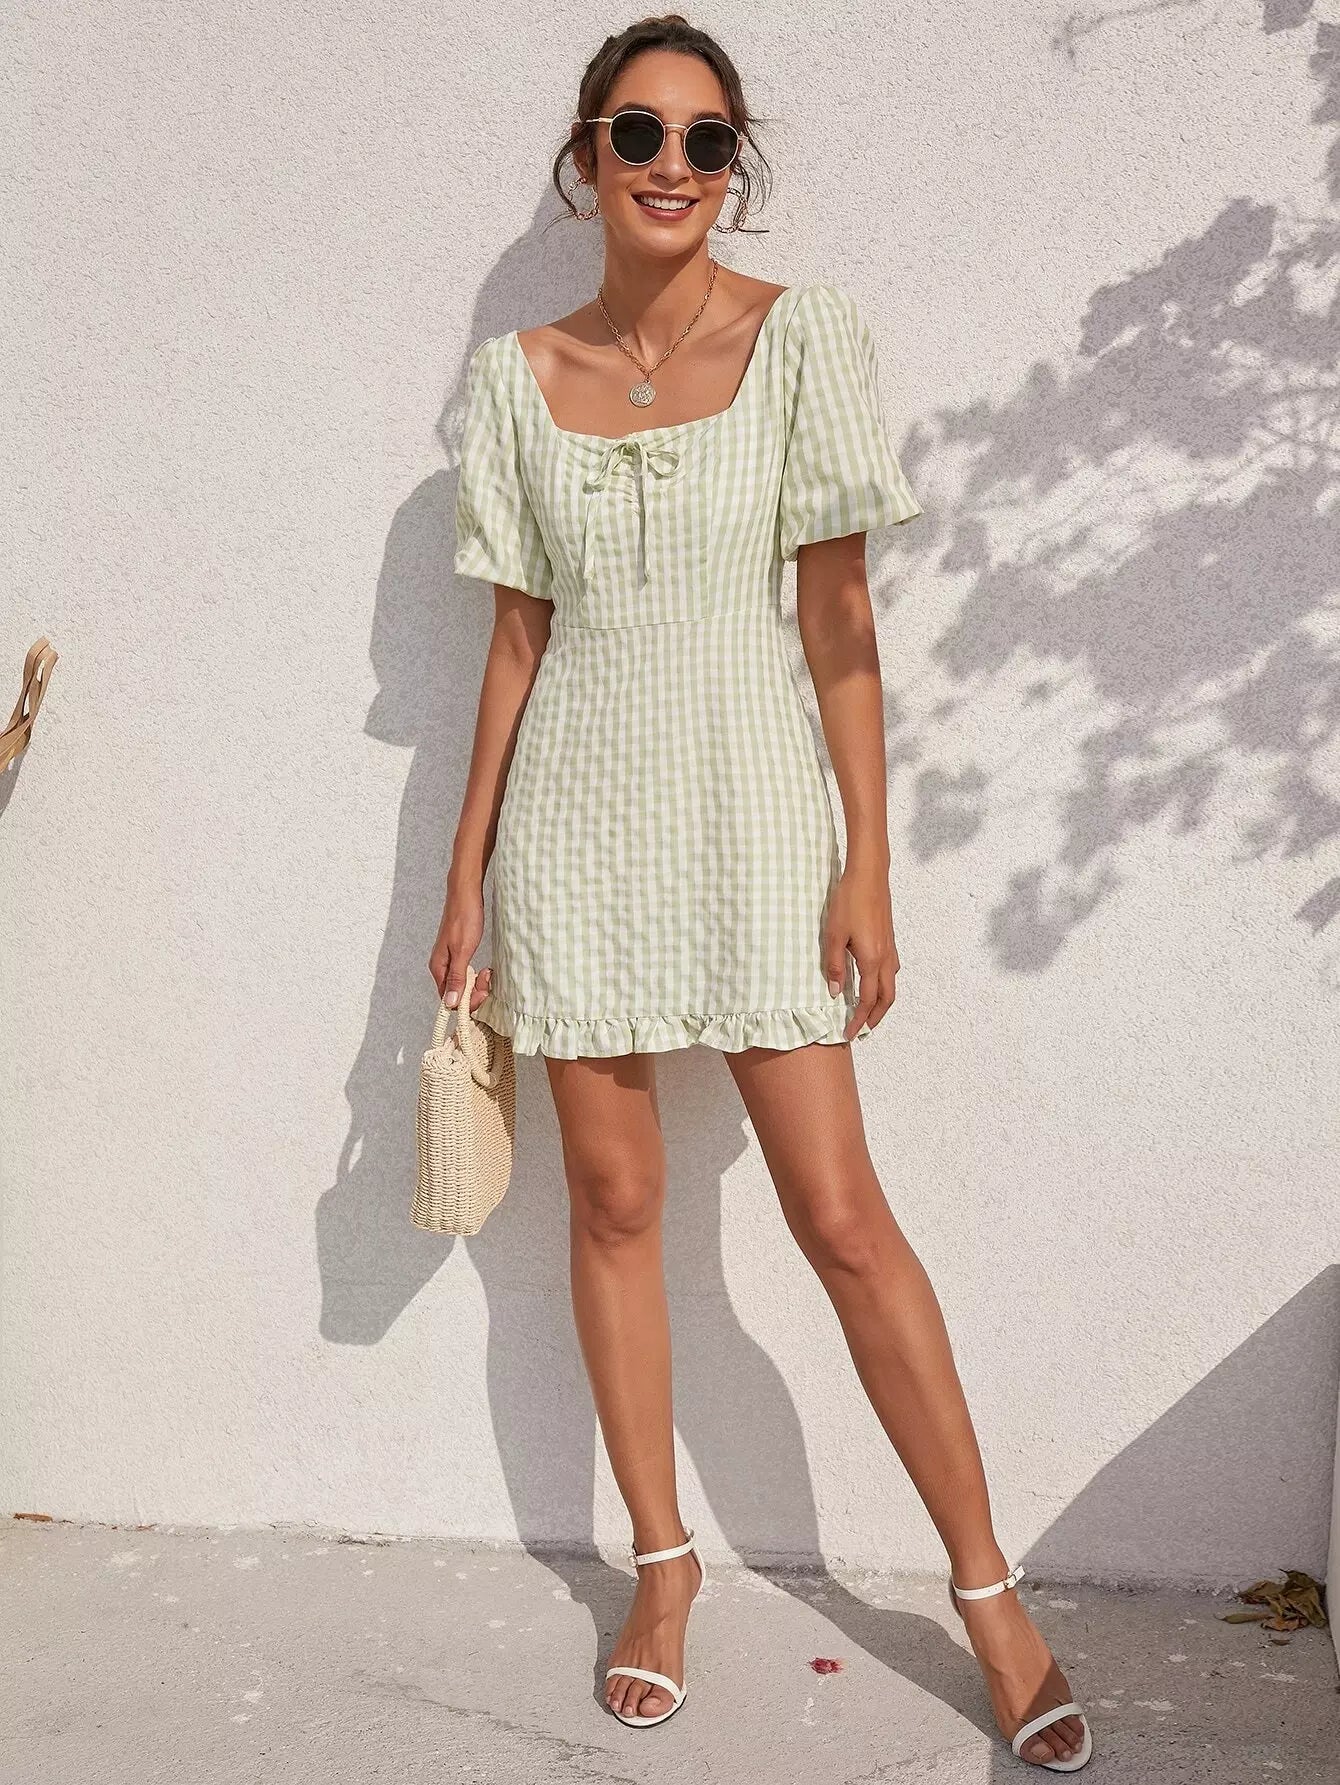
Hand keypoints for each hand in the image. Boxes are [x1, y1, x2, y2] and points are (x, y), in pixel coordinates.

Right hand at [428, 880, 493, 1014]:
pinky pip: (466, 975)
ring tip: (488, 973)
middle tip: (487, 979)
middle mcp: (442, 968)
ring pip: (463, 985)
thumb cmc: (464, 918)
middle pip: (456, 995)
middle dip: (474, 993)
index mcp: (439, 968)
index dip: (467, 1001)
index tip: (482, 991)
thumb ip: (457, 977)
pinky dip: (477, 976)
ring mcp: (450, 962)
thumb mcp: (463, 950)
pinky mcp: (458, 955)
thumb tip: (450, 1002)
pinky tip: (485, 971)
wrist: (466, 894)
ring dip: (477, 985)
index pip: (449, 1000)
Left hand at [822, 861, 899, 1041]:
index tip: (848, 1033)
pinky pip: (892, 970)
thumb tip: (837, 993)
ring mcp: (890, 948)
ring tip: (869, 1010)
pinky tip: (875, 980)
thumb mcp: (834, 935)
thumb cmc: (849, 902)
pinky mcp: (890, 939)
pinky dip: (885, 984)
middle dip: (876, 1017)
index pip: (868, 1000)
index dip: (858, 1020)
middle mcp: (885, 958)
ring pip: (892, 984)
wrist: (869, 875)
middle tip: (862, 1029)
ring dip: (883, 1002)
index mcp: (871, 960)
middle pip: (887, 998)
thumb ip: (835, 966)